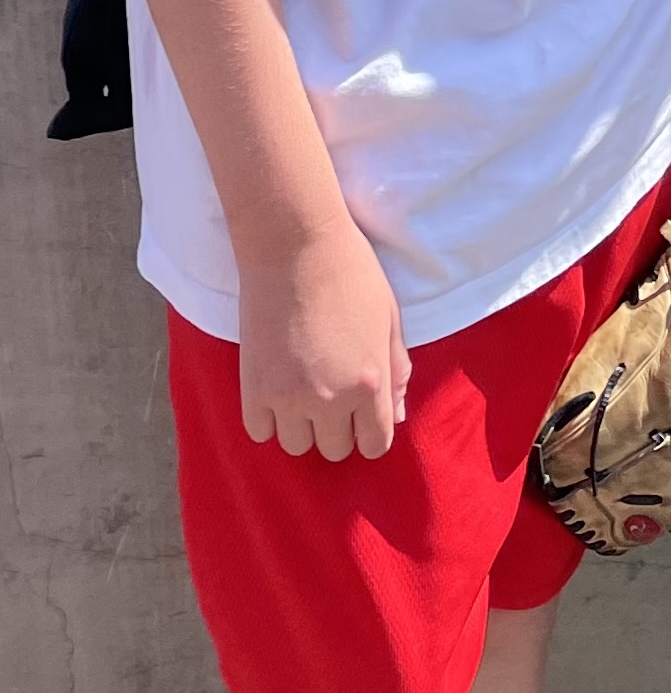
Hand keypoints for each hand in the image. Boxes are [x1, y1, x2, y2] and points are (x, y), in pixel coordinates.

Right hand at [238, 212, 411, 462]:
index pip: (375, 445)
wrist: (294, 243)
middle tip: (329, 393)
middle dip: (336, 427)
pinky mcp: (253, 386)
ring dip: (301, 424)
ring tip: (300, 390)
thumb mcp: (389, 320)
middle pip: (334, 449)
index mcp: (370, 384)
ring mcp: (287, 396)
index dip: (370, 431)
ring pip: (295, 445)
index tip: (360, 412)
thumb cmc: (350, 272)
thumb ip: (396, 371)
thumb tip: (396, 414)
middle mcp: (329, 400)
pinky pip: (260, 430)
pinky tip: (275, 389)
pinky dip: (268, 417)